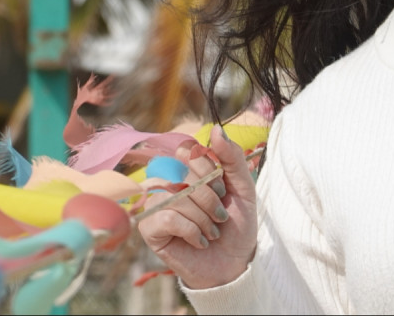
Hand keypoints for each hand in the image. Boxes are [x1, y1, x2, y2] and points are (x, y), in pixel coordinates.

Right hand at [137, 125, 257, 288]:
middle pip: (181, 173)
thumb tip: (215, 129)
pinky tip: (200, 241)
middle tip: (220, 215)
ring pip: (175, 196)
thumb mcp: (243, 187)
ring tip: (212, 231)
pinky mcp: (150, 228)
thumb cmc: (236, 224)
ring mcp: (157, 203)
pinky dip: (191, 230)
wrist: (234, 263)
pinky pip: (166, 217)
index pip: (186, 149)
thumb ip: (232, 156)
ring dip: (202, 217)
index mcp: (188, 168)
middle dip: (209, 197)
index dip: (205, 167)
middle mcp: (169, 181)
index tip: (222, 188)